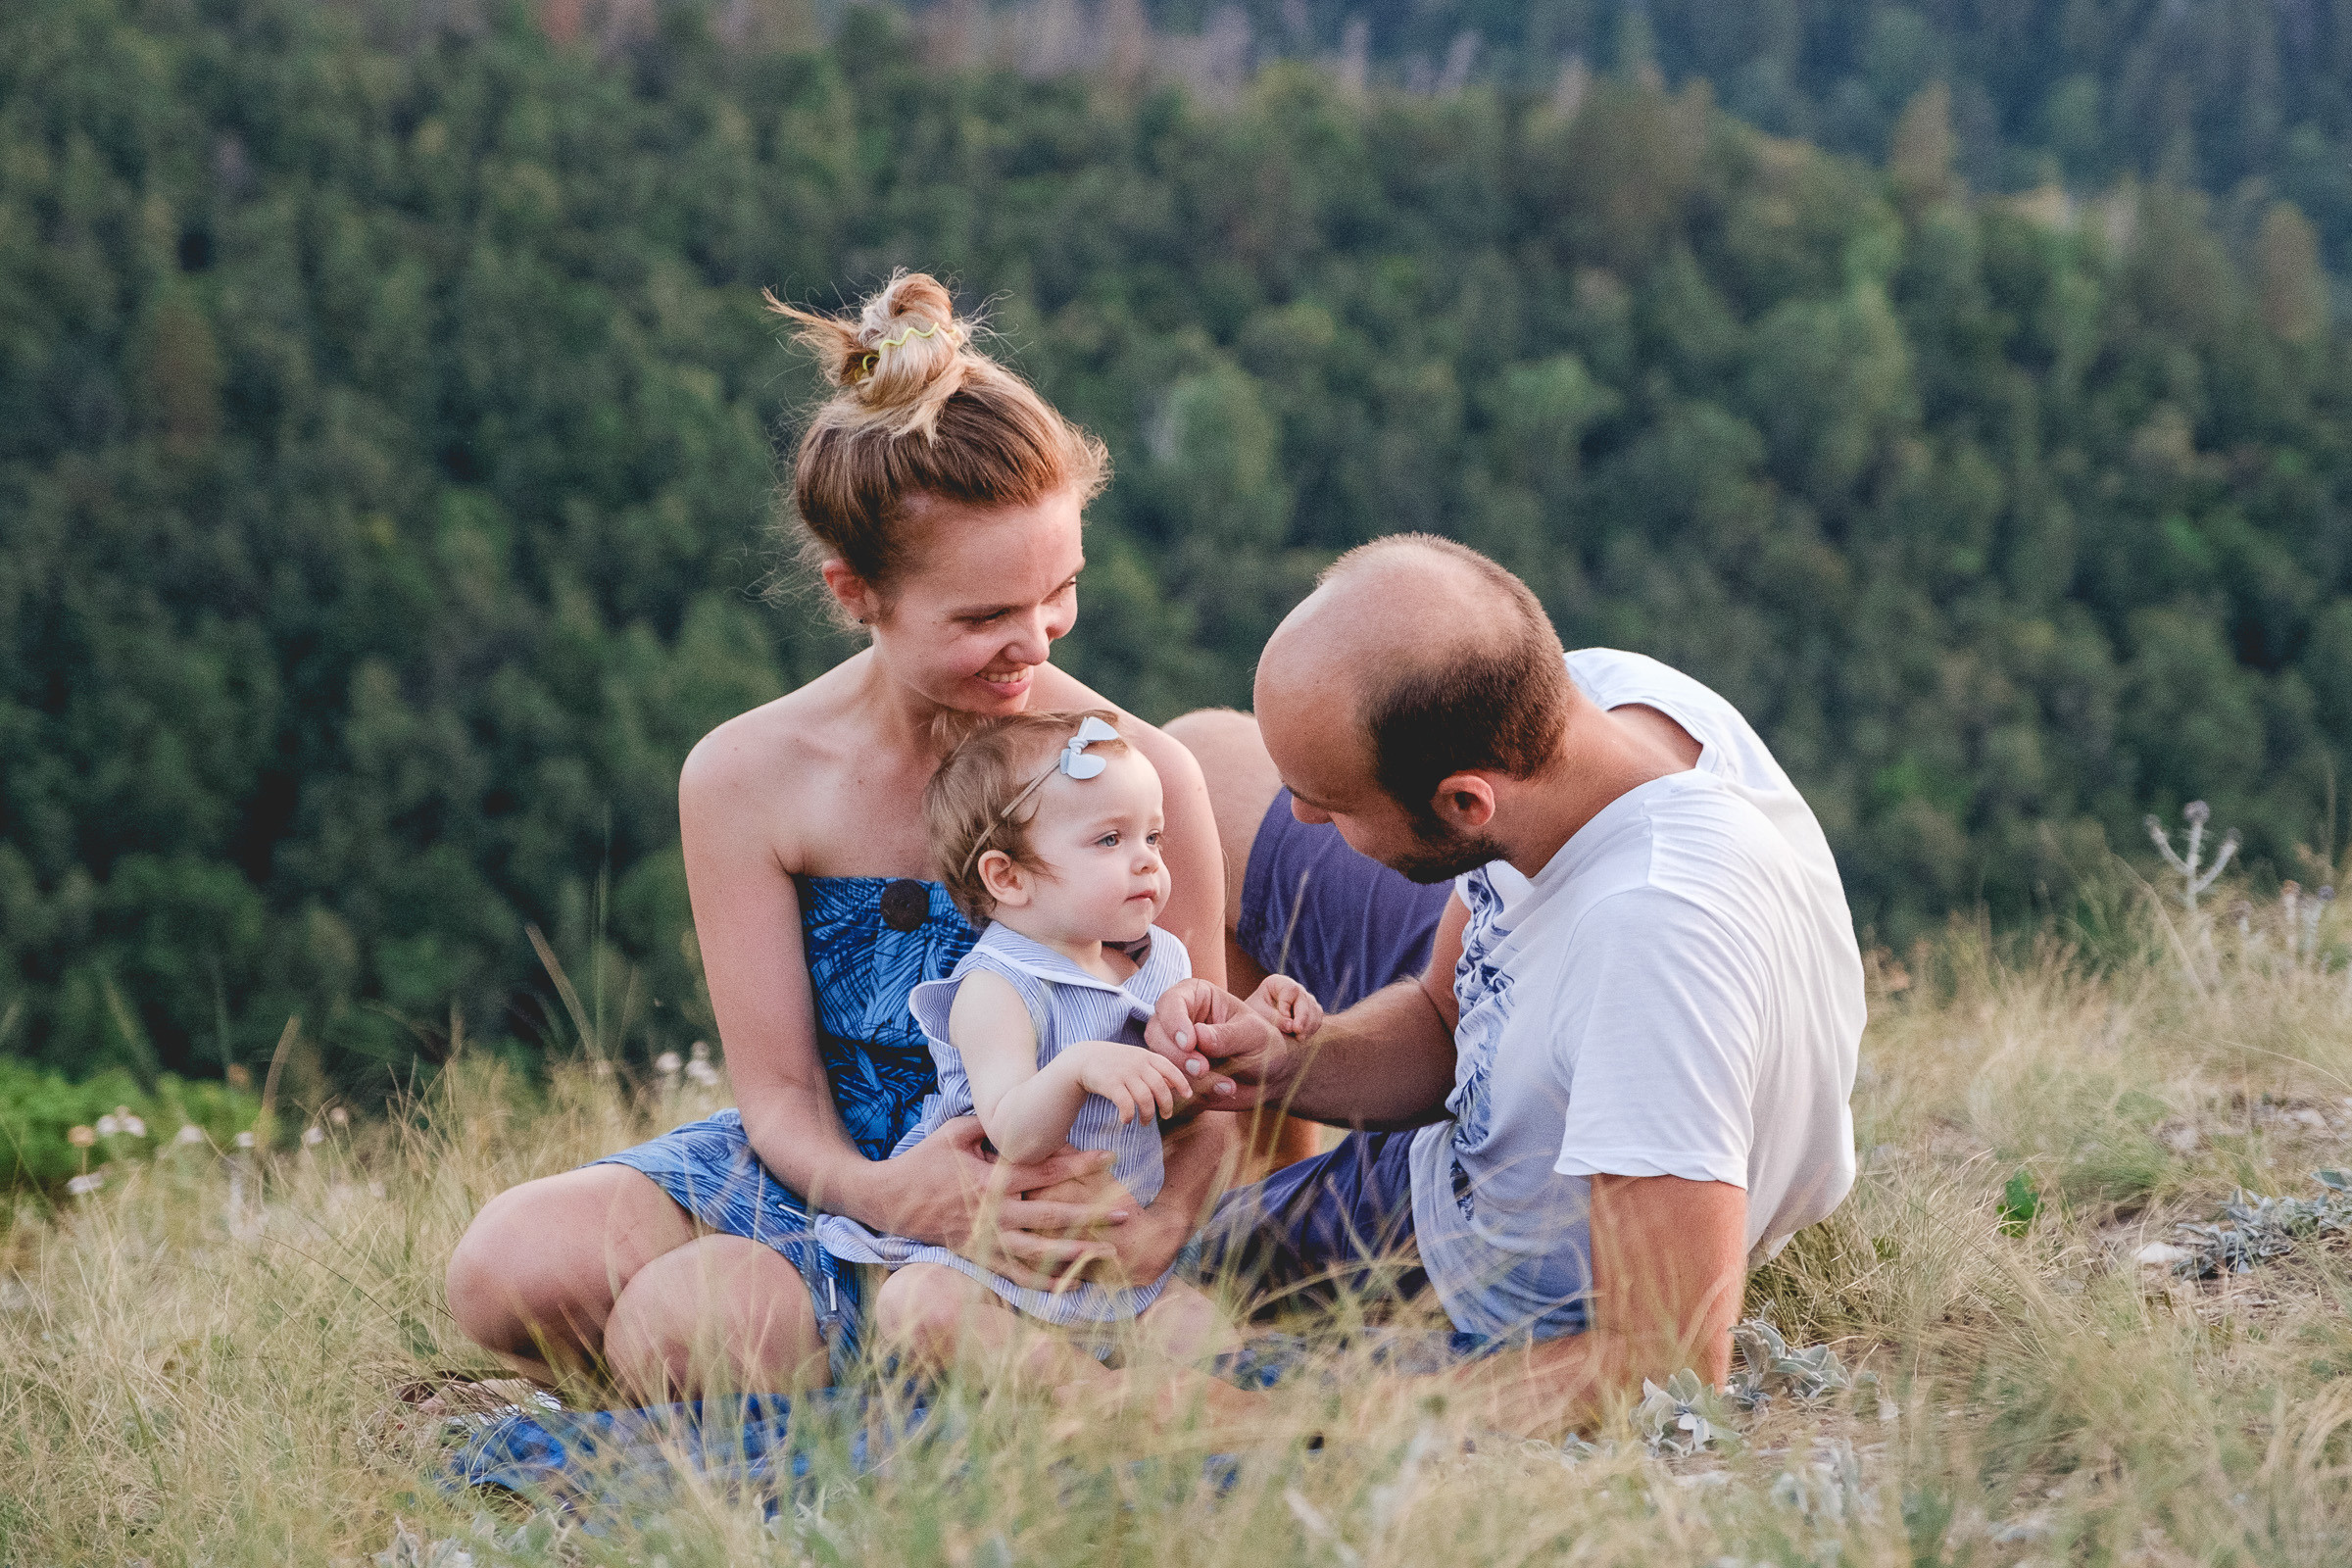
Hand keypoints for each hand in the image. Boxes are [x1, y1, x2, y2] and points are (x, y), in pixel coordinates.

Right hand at [878, 1117, 1132, 1288]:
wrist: (889, 1201)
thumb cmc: (924, 1161)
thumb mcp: (955, 1133)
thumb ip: (989, 1124)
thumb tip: (1020, 1113)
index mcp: (992, 1179)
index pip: (1044, 1171)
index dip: (1078, 1164)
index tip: (1109, 1158)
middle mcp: (994, 1212)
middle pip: (1051, 1215)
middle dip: (1090, 1213)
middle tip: (1125, 1212)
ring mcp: (987, 1239)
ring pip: (1039, 1251)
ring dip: (1075, 1253)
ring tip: (1106, 1253)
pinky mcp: (979, 1257)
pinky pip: (1015, 1275)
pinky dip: (1043, 1283)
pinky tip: (1071, 1285)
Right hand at [1067, 1039, 1191, 1124]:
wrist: (1084, 1058)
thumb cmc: (1115, 1062)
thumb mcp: (1137, 1059)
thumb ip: (1155, 1069)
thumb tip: (1175, 1085)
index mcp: (1147, 1056)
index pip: (1170, 1069)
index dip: (1181, 1083)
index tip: (1187, 1096)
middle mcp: (1138, 1063)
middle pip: (1161, 1087)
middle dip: (1166, 1105)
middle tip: (1165, 1116)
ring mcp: (1124, 1073)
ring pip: (1145, 1099)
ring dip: (1148, 1115)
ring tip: (1144, 1122)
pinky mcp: (1110, 1084)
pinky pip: (1126, 1104)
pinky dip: (1129, 1116)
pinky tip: (1127, 1120)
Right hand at [1144, 977, 1290, 1110]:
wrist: (1272, 1077)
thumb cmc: (1264, 1045)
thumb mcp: (1253, 1034)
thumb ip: (1226, 1035)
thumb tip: (1198, 1035)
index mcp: (1197, 996)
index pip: (1171, 1002)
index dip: (1174, 1022)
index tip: (1189, 1043)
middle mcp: (1180, 1019)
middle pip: (1156, 1032)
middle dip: (1176, 1054)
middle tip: (1202, 1068)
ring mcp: (1175, 1047)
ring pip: (1160, 1060)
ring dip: (1187, 1075)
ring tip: (1224, 1083)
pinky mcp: (1178, 1072)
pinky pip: (1172, 1082)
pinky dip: (1196, 1091)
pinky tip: (1224, 1090)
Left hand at [1247, 973, 1323, 1037]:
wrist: (1257, 1025)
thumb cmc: (1254, 1015)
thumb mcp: (1259, 1014)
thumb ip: (1274, 1018)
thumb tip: (1292, 1026)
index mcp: (1278, 983)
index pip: (1290, 989)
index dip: (1288, 1004)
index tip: (1283, 1017)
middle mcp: (1294, 988)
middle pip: (1305, 999)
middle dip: (1303, 1017)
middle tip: (1298, 1032)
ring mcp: (1304, 999)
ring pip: (1314, 1009)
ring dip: (1309, 1024)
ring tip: (1300, 1038)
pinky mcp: (1310, 1011)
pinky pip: (1317, 1018)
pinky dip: (1312, 1028)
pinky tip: (1302, 1037)